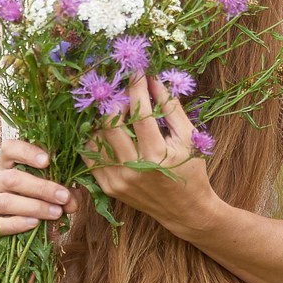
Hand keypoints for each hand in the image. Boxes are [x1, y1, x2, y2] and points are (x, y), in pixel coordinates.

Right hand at [0, 139, 70, 282]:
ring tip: (56, 213)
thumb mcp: (44, 198)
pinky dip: (17, 224)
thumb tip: (73, 201)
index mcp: (5, 166)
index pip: (9, 149)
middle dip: (41, 187)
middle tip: (64, 196)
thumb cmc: (26, 210)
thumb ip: (60, 196)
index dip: (27, 152)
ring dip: (34, 207)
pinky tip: (34, 224)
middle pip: (11, 178)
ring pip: (5, 201)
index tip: (48, 160)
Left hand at [92, 71, 219, 234]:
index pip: (140, 114)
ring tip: (116, 112)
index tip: (137, 72)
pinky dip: (96, 140)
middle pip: (111, 125)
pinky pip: (91, 157)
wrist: (185, 210)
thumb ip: (171, 108)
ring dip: (103, 120)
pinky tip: (107, 131)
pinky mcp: (108, 188)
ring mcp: (118, 181)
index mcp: (157, 156)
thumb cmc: (191, 169)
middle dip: (117, 103)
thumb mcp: (188, 137)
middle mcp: (133, 170)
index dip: (137, 88)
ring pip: (96, 139)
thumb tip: (153, 80)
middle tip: (124, 95)